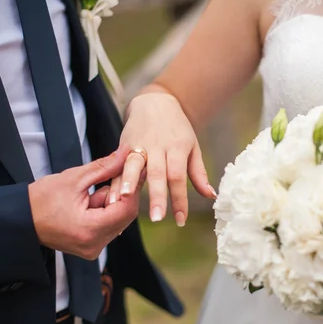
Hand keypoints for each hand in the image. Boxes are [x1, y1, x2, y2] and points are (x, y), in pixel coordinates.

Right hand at [29, 149, 140, 259]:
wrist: (19, 220)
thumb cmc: (40, 199)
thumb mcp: (73, 178)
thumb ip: (104, 168)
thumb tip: (126, 155)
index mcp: (89, 230)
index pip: (126, 209)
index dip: (132, 187)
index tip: (134, 170)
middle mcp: (94, 245)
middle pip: (125, 216)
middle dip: (121, 193)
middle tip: (112, 175)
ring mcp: (93, 249)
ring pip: (118, 220)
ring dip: (111, 203)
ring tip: (89, 194)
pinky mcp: (91, 248)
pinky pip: (109, 226)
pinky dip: (105, 212)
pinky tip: (88, 204)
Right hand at [111, 92, 216, 226]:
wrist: (154, 102)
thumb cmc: (177, 129)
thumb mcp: (192, 147)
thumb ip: (198, 173)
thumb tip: (211, 196)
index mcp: (177, 147)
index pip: (178, 176)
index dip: (179, 199)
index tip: (180, 220)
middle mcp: (157, 146)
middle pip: (157, 173)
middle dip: (156, 196)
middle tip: (157, 218)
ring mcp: (139, 145)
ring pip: (133, 165)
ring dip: (128, 183)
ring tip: (124, 200)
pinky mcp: (123, 144)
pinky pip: (117, 165)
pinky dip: (114, 181)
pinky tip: (111, 196)